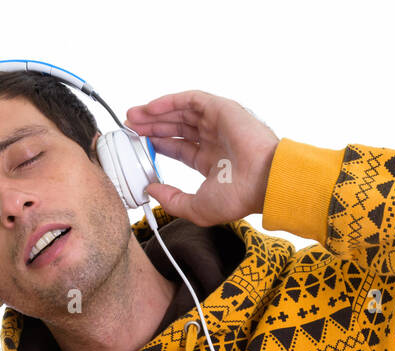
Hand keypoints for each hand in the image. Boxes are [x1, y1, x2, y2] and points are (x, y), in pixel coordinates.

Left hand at [126, 91, 279, 225]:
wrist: (263, 180)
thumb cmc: (239, 196)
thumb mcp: (197, 207)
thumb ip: (172, 200)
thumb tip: (150, 190)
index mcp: (212, 161)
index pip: (179, 147)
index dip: (158, 144)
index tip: (138, 145)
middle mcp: (214, 140)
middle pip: (176, 127)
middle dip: (152, 126)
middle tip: (130, 127)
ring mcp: (218, 123)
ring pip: (181, 112)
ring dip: (156, 112)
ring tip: (134, 116)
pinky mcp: (221, 109)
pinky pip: (190, 99)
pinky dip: (169, 102)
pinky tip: (150, 108)